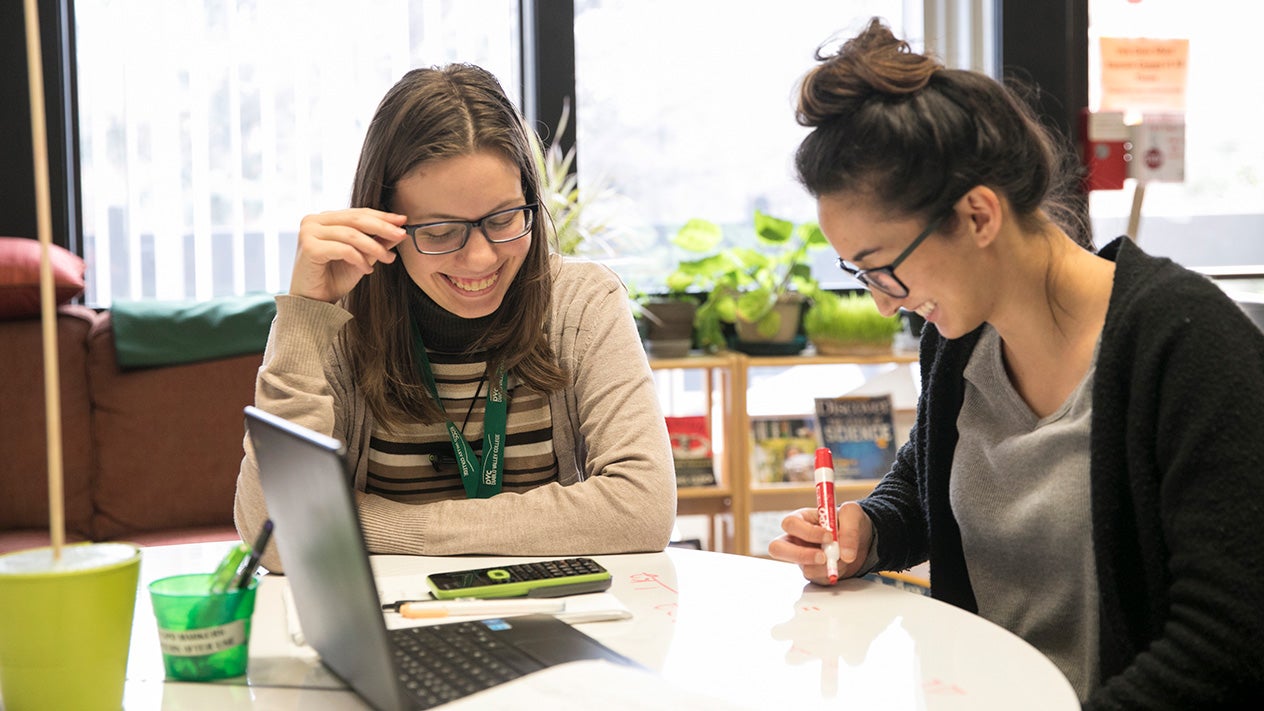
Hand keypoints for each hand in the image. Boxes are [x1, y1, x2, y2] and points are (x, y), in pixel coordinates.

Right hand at [289, 209, 407, 302]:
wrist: (314, 303)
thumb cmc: (334, 279)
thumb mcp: (362, 257)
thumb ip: (377, 242)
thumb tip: (400, 229)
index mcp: (324, 219)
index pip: (357, 213)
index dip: (382, 216)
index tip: (403, 220)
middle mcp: (313, 221)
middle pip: (356, 219)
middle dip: (382, 227)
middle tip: (402, 235)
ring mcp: (308, 233)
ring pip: (351, 234)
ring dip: (374, 247)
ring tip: (388, 259)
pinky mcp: (309, 247)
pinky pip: (343, 249)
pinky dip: (359, 259)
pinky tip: (368, 270)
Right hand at [767, 502, 872, 585]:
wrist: (860, 540)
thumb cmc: (849, 522)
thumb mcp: (853, 514)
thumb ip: (850, 529)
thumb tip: (846, 555)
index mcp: (800, 519)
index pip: (790, 524)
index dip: (807, 532)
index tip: (829, 536)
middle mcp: (796, 539)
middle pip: (777, 549)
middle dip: (801, 555)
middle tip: (823, 557)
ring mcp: (802, 558)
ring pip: (804, 568)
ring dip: (828, 565)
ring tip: (842, 556)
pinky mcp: (812, 572)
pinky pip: (819, 579)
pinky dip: (834, 573)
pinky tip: (841, 564)